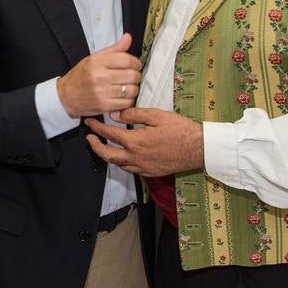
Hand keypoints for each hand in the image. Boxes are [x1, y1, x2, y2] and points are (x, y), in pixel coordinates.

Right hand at [57, 34, 140, 117]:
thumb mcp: (94, 58)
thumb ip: (114, 49)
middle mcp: (99, 76)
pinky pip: (126, 103)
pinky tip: (122, 96)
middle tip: (132, 76)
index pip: (127, 60)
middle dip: (136, 75)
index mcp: (97, 62)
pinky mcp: (104, 106)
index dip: (136, 62)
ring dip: (133, 89)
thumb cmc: (80, 76)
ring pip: (132, 90)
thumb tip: (128, 37)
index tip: (135, 65)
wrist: (65, 96)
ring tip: (127, 87)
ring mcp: (101, 92)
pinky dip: (128, 100)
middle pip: (132, 75)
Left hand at [84, 107, 203, 176]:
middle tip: (89, 138)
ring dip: (108, 156)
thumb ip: (133, 114)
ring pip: (118, 165)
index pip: (109, 134)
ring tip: (104, 146)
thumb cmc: (180, 129)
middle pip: (107, 155)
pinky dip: (122, 163)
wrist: (199, 149)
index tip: (89, 123)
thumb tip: (114, 114)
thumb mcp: (156, 116)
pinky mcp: (151, 173)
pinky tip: (123, 156)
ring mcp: (143, 167)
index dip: (96, 128)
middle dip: (95, 146)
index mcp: (135, 142)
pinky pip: (130, 170)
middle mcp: (136, 157)